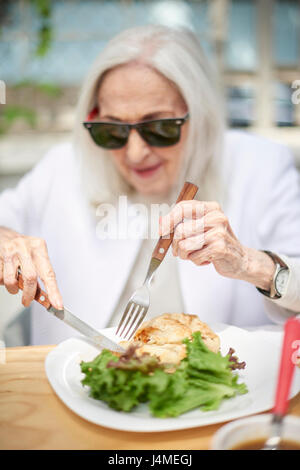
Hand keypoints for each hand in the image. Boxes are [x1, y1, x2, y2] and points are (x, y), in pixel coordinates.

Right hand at [0, 227, 62, 308]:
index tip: (57, 304)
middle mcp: (26, 248)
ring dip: (13, 289)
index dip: (53, 291)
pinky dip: (2, 283)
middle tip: (27, 301)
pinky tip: (5, 275)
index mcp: (39, 247)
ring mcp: (11, 251)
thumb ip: (40, 273)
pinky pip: (0, 278)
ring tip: (14, 286)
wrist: (4, 235)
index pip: (49, 273)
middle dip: (29, 294)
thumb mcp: (36, 256)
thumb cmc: (24, 249)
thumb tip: (45, 296)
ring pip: (11, 280)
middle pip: (30, 278)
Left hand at [159, 201, 274, 289]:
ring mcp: (219, 232)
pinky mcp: (220, 248)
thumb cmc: (217, 243)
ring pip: (184, 245)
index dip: (168, 219)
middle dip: (175, 245)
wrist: (241, 259)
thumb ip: (184, 222)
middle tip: (180, 251)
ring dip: (185, 255)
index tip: (161, 230)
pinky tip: (207, 259)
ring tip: (196, 254)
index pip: (183, 207)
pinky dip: (196, 261)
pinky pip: (194, 257)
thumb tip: (160, 222)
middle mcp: (216, 217)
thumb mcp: (203, 227)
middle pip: (180, 230)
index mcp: (211, 208)